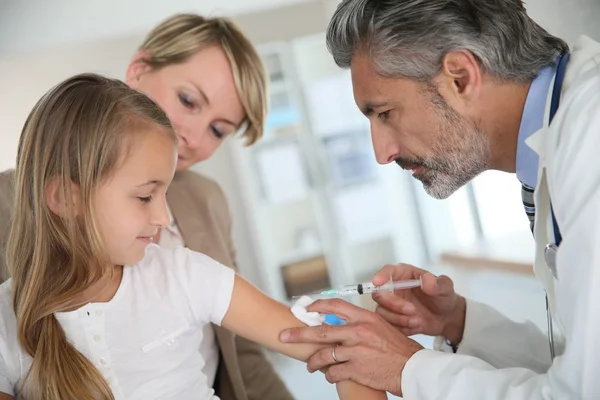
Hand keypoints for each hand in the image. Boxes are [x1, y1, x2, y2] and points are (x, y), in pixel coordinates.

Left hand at [279, 299, 422, 395]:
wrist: (413, 369)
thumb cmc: (399, 349)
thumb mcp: (381, 327)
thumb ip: (362, 324)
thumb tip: (343, 323)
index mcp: (365, 317)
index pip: (335, 306)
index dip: (316, 307)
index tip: (305, 310)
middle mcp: (358, 332)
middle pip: (320, 332)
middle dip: (298, 334)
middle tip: (284, 336)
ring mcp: (356, 351)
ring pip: (323, 355)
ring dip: (313, 362)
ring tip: (310, 366)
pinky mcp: (356, 369)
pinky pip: (333, 372)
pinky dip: (329, 375)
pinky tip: (330, 376)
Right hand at [372, 264, 465, 343]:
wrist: (446, 317)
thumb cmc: (443, 297)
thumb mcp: (445, 287)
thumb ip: (437, 283)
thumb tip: (427, 279)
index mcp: (404, 275)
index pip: (388, 271)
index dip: (381, 275)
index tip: (377, 281)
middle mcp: (394, 288)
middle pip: (379, 294)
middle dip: (394, 304)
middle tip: (412, 310)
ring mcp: (391, 305)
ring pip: (381, 312)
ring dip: (399, 319)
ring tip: (418, 321)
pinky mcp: (393, 319)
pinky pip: (388, 326)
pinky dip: (402, 328)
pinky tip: (416, 326)